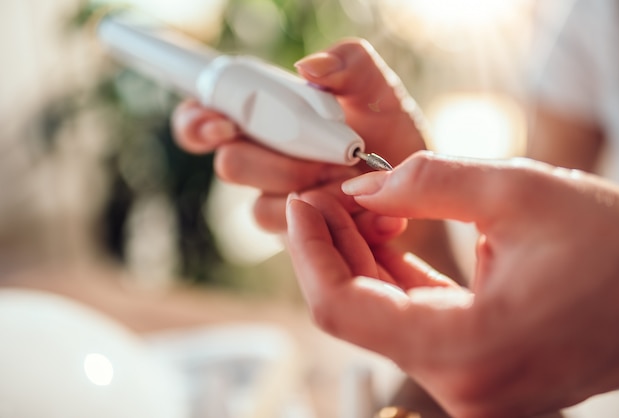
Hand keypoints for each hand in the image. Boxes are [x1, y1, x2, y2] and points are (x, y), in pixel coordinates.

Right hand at [171, 39, 427, 230]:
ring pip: (262, 208)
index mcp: (268, 117)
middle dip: (284, 164)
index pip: (204, 117)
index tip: (224, 127)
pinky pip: (296, 237)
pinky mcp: (296, 236)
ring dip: (316, 197)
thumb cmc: (392, 136)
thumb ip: (349, 65)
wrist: (419, 193)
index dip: (198, 123)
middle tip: (332, 161)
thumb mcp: (378, 92)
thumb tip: (309, 67)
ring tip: (362, 190)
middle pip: (231, 164)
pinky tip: (378, 217)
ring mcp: (277, 201)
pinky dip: (341, 224)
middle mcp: (263, 159)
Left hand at [287, 151, 618, 416]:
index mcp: (467, 351)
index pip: (343, 310)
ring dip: (359, 260)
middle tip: (323, 194)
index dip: (309, 252)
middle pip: (357, 314)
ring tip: (351, 205)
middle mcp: (463, 385)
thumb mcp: (517, 191)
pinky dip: (391, 278)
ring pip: (383, 317)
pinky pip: (414, 321)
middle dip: (331, 248)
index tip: (300, 205)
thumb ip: (426, 183)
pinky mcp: (479, 367)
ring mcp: (471, 383)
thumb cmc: (616, 245)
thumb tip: (360, 191)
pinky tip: (381, 234)